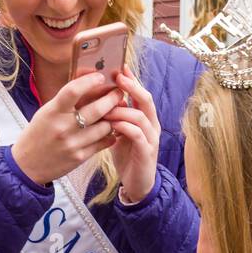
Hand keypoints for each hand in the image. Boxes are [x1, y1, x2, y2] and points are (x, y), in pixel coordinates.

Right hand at [11, 71, 125, 185]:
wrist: (27, 165)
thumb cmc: (38, 134)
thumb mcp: (47, 113)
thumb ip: (66, 102)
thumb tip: (89, 84)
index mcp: (52, 112)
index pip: (73, 90)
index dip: (90, 81)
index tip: (101, 77)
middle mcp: (63, 127)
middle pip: (96, 109)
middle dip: (112, 99)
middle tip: (118, 93)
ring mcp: (73, 144)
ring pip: (104, 127)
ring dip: (113, 118)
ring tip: (116, 112)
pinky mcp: (80, 157)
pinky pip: (103, 143)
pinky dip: (110, 135)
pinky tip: (111, 130)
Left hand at [106, 67, 159, 202]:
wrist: (138, 185)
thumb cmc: (127, 158)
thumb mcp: (119, 134)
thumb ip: (114, 118)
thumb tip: (99, 100)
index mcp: (146, 119)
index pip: (140, 94)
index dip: (132, 80)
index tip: (120, 67)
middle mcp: (152, 126)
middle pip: (146, 100)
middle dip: (132, 87)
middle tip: (118, 77)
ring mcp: (151, 139)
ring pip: (140, 116)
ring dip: (122, 109)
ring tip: (106, 107)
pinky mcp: (147, 152)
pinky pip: (138, 134)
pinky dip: (125, 127)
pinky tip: (113, 125)